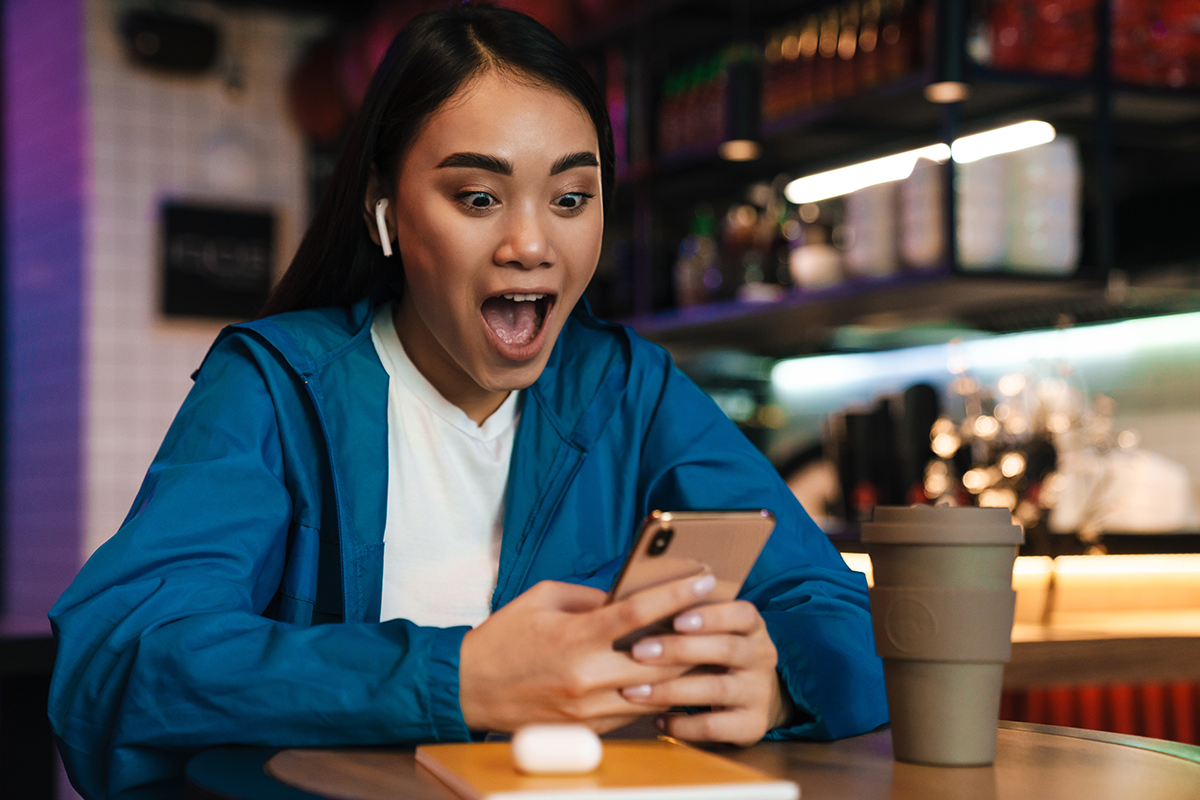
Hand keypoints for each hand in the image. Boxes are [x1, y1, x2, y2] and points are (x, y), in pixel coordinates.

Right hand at [458, 573, 719, 733]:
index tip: (705, 580)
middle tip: (716, 619)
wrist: (468, 689)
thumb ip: (589, 597)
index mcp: (575, 637)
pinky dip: (653, 693)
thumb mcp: (542, 599)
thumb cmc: (504, 638)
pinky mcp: (588, 729)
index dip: (675, 595)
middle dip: (694, 638)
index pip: (638, 613)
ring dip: (681, 670)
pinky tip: (666, 677)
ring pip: (655, 692)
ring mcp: (589, 708)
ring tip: (702, 647)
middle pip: (662, 660)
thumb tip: (627, 596)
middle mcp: (587, 676)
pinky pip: (634, 711)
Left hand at [618, 600, 791, 746]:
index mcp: (752, 627)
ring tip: (633, 691)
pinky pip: (714, 726)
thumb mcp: (710, 632)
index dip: (711, 616)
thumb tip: (624, 601)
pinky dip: (682, 724)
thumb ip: (682, 617)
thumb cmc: (712, 655)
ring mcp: (760, 692)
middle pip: (726, 648)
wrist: (751, 699)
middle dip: (678, 650)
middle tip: (638, 652)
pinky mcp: (753, 725)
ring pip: (716, 689)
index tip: (675, 620)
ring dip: (670, 690)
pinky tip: (656, 720)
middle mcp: (762, 656)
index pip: (742, 614)